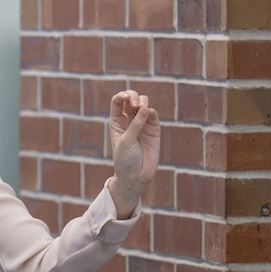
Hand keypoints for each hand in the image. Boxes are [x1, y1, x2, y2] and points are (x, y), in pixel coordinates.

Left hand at [107, 89, 160, 217]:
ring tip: (142, 107)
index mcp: (116, 121)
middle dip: (133, 96)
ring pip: (143, 104)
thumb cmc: (125, 159)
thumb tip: (145, 107)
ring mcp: (141, 123)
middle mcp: (128, 120)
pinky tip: (149, 113)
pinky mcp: (153, 129)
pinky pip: (153, 115)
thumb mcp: (126, 141)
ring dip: (143, 101)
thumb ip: (135, 125)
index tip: (125, 97)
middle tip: (134, 104)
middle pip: (131, 99)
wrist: (136, 175)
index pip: (117, 102)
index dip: (121, 96)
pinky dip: (152, 111)